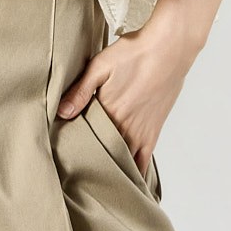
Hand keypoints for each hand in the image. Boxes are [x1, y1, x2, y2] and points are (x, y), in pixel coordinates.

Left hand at [55, 0, 203, 175]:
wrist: (169, 50)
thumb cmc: (134, 53)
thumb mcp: (101, 65)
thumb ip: (80, 91)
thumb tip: (61, 113)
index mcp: (108, 111)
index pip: (85, 137)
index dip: (72, 145)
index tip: (61, 151)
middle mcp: (125, 127)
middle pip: (102, 152)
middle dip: (88, 159)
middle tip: (73, 168)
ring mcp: (141, 132)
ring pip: (122, 160)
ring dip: (109, 167)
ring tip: (95, 177)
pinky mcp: (153, 131)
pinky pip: (143, 161)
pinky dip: (134, 171)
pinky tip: (126, 179)